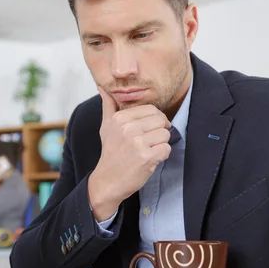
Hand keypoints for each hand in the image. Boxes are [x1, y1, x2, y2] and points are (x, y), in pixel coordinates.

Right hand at [88, 87, 171, 220]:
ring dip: (161, 144)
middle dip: (159, 132)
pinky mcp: (146, 158)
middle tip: (150, 142)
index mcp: (120, 118)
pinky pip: (166, 149)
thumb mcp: (106, 127)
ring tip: (148, 151)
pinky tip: (150, 160)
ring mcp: (137, 143)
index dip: (156, 120)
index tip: (150, 130)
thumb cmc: (110, 153)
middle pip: (161, 121)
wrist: (108, 180)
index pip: (151, 109)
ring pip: (166, 135)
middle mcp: (128, 128)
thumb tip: (102, 86)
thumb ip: (108, 105)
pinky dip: (162, 156)